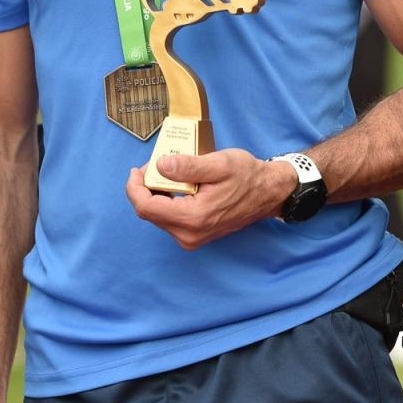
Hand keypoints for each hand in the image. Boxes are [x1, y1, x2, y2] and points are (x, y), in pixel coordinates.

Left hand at [124, 151, 292, 249]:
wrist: (267, 193)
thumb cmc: (247, 176)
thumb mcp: (219, 164)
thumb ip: (188, 166)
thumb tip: (160, 166)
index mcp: (193, 218)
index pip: (146, 208)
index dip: (135, 187)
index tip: (138, 169)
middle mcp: (189, 235)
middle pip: (149, 212)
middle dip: (146, 187)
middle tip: (157, 164)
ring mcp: (192, 238)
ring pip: (158, 216)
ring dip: (157, 193)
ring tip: (170, 172)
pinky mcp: (194, 236)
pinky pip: (169, 218)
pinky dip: (167, 200)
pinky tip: (179, 185)